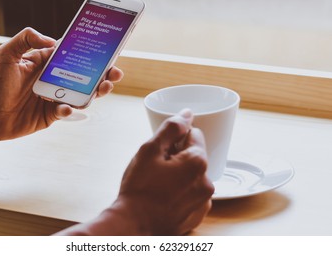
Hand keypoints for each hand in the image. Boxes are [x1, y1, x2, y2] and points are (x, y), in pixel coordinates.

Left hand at [0, 27, 122, 140]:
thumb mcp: (6, 55)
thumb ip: (25, 39)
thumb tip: (51, 41)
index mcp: (46, 64)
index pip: (73, 55)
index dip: (89, 53)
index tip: (105, 51)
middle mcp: (54, 80)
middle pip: (84, 76)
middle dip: (102, 74)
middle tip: (115, 72)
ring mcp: (55, 97)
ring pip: (82, 93)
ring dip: (96, 91)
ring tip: (104, 88)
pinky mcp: (52, 114)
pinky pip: (67, 111)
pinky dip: (69, 109)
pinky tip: (65, 108)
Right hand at [113, 109, 214, 234]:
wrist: (133, 225)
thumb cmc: (139, 188)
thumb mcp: (150, 150)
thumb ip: (171, 128)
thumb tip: (187, 113)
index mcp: (197, 161)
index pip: (194, 134)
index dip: (175, 139)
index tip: (161, 151)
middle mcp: (206, 181)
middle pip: (194, 156)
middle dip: (178, 157)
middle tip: (156, 168)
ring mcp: (203, 200)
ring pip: (193, 175)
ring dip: (180, 175)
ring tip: (159, 185)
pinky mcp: (197, 214)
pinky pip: (193, 194)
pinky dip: (182, 192)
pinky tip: (165, 197)